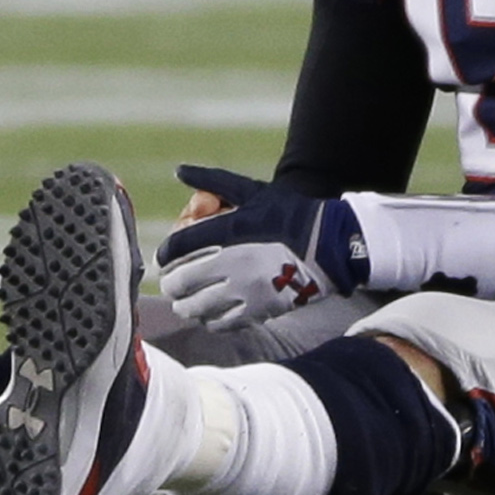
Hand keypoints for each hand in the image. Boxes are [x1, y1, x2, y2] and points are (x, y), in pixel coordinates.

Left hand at [155, 165, 368, 330]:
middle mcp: (234, 262)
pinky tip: (209, 315)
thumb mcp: (251, 190)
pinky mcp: (260, 311)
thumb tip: (179, 170)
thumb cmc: (288, 213)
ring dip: (186, 304)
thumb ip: (212, 181)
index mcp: (229, 230)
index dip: (164, 255)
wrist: (330, 244)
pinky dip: (208, 320)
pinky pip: (221, 323)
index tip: (163, 259)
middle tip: (170, 284)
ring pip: (197, 307)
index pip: (177, 247)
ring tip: (185, 302)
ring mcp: (246, 290)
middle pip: (182, 281)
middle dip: (171, 283)